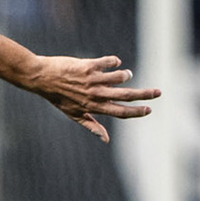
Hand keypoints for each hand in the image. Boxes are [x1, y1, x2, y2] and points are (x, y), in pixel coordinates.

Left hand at [26, 55, 159, 142]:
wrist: (41, 78)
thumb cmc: (58, 97)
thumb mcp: (73, 114)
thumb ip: (91, 125)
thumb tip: (106, 139)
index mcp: (93, 107)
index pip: (120, 112)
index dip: (137, 112)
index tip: (149, 109)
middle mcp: (94, 95)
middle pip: (126, 95)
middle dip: (145, 95)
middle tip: (158, 92)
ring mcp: (92, 80)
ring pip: (119, 77)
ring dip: (126, 75)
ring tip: (127, 74)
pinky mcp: (87, 66)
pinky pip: (108, 62)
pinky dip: (114, 61)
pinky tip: (115, 62)